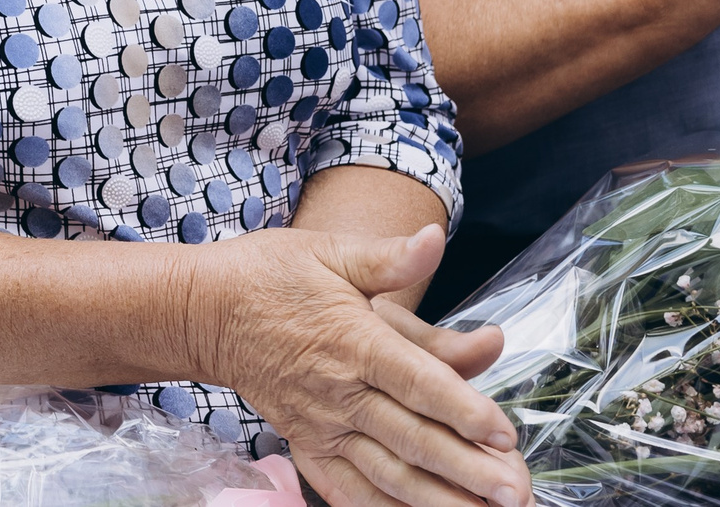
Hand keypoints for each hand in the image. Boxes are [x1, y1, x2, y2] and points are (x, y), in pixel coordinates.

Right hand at [194, 224, 528, 506]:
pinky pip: (347, 489)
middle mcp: (339, 391)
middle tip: (516, 492)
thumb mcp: (329, 252)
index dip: (463, 409)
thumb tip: (434, 238)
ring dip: (438, 499)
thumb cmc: (270, 275)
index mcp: (352, 340)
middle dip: (468, 469)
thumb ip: (388, 257)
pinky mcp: (306, 445)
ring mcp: (321, 425)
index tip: (503, 433)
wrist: (203, 311)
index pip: (417, 382)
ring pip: (387, 473)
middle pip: (412, 437)